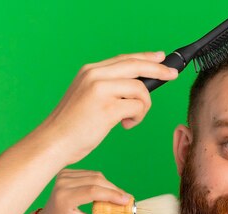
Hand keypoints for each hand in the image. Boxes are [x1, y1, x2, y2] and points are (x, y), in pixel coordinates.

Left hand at [35, 169, 135, 213]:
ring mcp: (64, 176)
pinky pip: (91, 174)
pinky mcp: (67, 173)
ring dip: (110, 186)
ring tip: (117, 199)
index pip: (93, 191)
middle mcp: (62, 183)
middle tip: (127, 201)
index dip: (113, 195)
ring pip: (96, 175)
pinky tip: (105, 193)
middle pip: (97, 180)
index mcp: (64, 198)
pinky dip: (102, 183)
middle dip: (115, 190)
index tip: (127, 202)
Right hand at [36, 52, 178, 164]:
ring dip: (143, 107)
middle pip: (136, 65)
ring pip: (140, 90)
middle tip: (173, 75)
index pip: (124, 59)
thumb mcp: (89, 97)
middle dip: (159, 70)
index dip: (146, 58)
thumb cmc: (73, 125)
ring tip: (130, 119)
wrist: (54, 141)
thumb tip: (137, 86)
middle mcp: (95, 75)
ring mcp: (100, 90)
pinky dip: (137, 118)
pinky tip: (125, 125)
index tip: (161, 58)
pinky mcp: (107, 108)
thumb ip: (109, 87)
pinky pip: (138, 107)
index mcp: (90, 71)